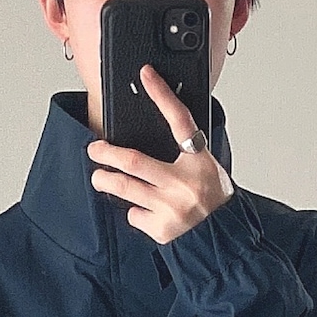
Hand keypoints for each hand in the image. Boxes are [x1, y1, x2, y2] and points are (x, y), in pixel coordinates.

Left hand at [86, 64, 234, 243]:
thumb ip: (184, 155)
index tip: (146, 75)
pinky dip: (134, 212)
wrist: (222, 240)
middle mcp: (184, 184)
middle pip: (133, 161)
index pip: (180, 121)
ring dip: (104, 180)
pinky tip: (144, 212)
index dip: (162, 95)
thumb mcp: (207, 170)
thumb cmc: (215, 202)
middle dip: (106, 153)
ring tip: (99, 177)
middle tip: (95, 149)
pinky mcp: (161, 229)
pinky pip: (133, 214)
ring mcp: (171, 208)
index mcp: (200, 163)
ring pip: (123, 188)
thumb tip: (153, 140)